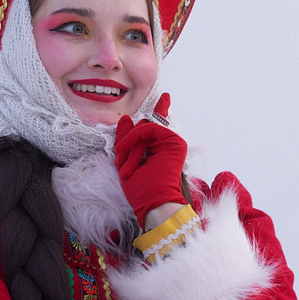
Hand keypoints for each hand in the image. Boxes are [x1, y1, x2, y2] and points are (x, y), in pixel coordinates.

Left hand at [114, 94, 188, 227]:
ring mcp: (173, 141)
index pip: (156, 124)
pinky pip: (149, 128)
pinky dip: (134, 139)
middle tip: (123, 165)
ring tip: (128, 167)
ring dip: (130, 147)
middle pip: (142, 126)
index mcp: (159, 148)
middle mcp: (167, 143)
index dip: (161, 109)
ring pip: (144, 127)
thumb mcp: (126, 159)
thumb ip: (125, 138)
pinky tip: (127, 152)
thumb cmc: (140, 188)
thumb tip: (125, 118)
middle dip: (127, 143)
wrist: (153, 203)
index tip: (165, 97)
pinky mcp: (175, 142)